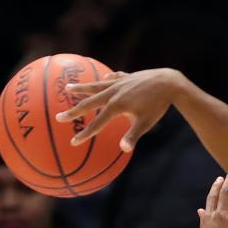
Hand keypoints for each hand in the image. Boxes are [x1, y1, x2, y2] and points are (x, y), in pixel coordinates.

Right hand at [56, 68, 179, 151]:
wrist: (168, 82)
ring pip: (96, 86)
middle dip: (74, 111)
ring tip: (68, 88)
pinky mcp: (126, 77)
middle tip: (59, 116)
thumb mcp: (145, 123)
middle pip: (89, 102)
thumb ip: (132, 136)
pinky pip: (113, 79)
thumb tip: (124, 150)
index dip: (86, 134)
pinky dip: (106, 80)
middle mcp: (113, 92)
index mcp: (116, 105)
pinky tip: (105, 79)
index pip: (97, 123)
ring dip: (82, 88)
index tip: (74, 142)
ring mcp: (118, 83)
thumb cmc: (157, 106)